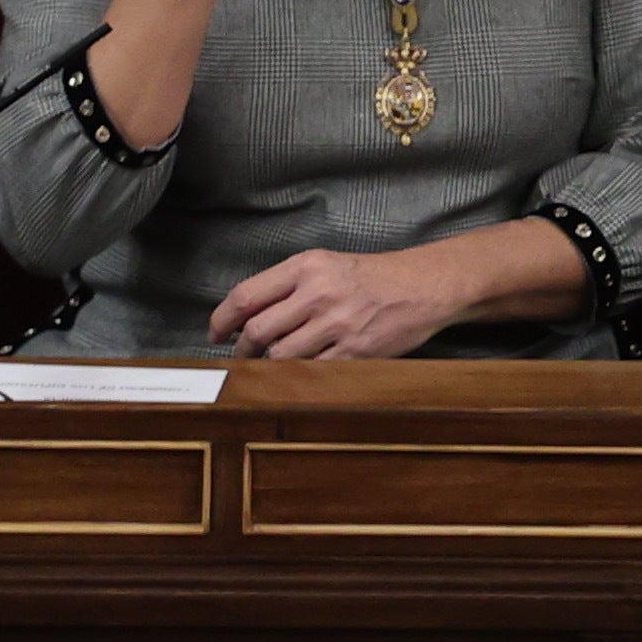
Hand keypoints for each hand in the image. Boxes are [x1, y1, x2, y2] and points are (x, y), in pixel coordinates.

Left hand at [211, 245, 471, 362]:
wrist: (426, 285)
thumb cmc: (373, 277)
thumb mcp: (328, 266)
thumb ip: (287, 287)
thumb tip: (243, 318)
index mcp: (307, 266)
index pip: (245, 296)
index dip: (220, 320)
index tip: (215, 333)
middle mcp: (319, 292)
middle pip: (257, 331)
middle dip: (242, 351)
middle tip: (243, 357)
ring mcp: (337, 323)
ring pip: (280, 356)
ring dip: (271, 366)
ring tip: (275, 365)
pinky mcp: (354, 350)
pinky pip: (311, 371)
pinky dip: (300, 376)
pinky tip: (303, 371)